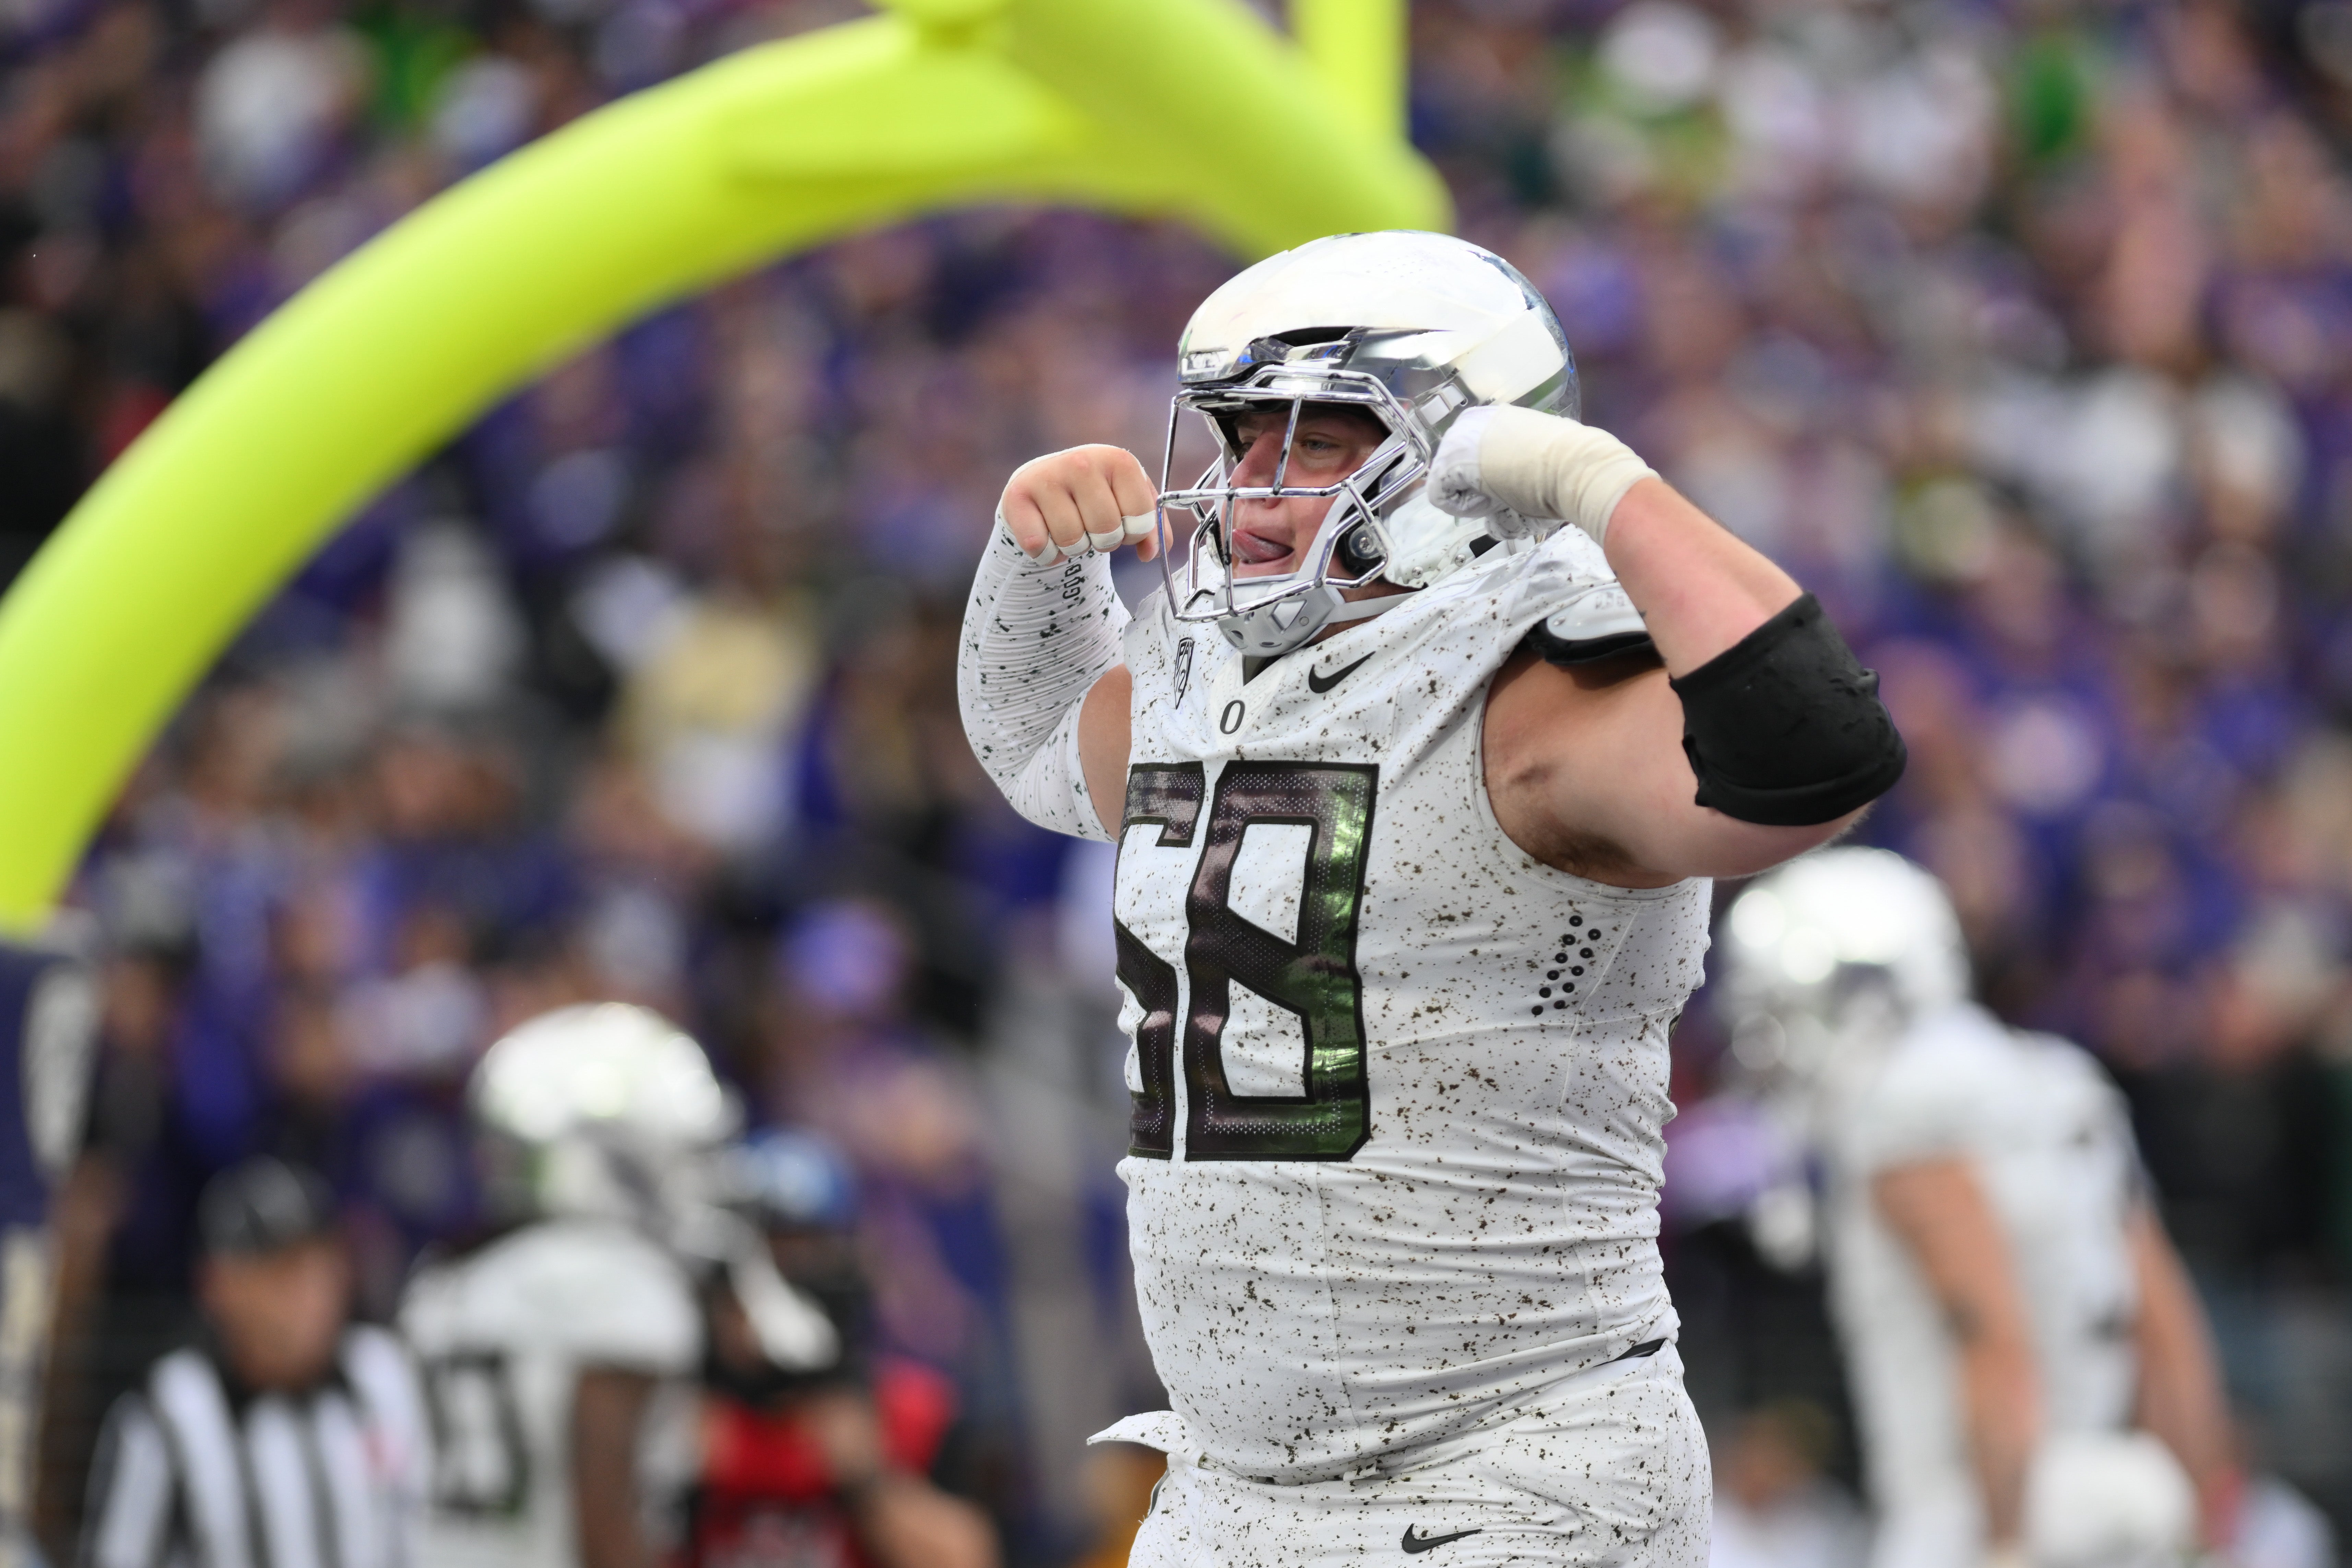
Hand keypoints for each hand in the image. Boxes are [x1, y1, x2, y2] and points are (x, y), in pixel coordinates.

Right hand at [999, 445, 1160, 564]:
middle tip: (1093, 528)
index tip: (1124, 524)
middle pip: (1106, 531)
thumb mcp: (1129, 503)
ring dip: (1074, 548)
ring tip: (1069, 529)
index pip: (1141, 517)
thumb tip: (1150, 554)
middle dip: (1103, 542)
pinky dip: (1046, 553)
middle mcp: (1081, 461)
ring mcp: (1047, 476)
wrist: (1045, 484)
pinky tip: (1045, 534)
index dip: (1134, 533)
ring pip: (1071, 541)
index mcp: (1117, 459)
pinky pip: (1039, 546)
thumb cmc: (1095, 496)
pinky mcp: (1017, 495)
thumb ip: (1152, 528)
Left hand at [1426, 404, 1655, 545]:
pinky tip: (1492, 500)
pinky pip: (1440, 494)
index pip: (1476, 455)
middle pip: (1459, 467)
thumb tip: (1505, 495)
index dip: (1490, 479)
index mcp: (1497, 418)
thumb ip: (1517, 468)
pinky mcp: (1450, 460)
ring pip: (1450, 480)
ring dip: (1474, 497)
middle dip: (1478, 488)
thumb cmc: (1567, 468)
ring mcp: (1460, 438)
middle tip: (1507, 496)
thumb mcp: (1539, 460)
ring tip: (1503, 498)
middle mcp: (1475, 421)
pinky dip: (1465, 507)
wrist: (1576, 467)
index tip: (1512, 486)